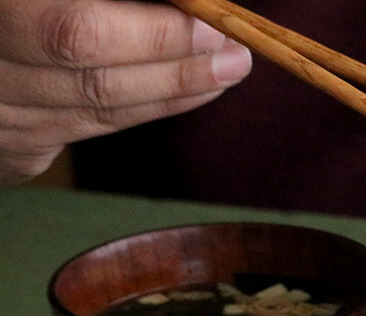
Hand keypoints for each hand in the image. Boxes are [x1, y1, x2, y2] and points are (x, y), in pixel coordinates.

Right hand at [0, 0, 252, 183]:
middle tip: (239, 57)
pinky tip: (189, 91)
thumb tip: (191, 3)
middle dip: (177, 70)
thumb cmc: (33, 6)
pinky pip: (90, 130)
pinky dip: (146, 109)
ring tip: (227, 70)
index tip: (212, 25)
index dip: (154, 34)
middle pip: (94, 81)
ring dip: (173, 92)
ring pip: (98, 111)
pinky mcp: (12, 147)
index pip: (78, 34)